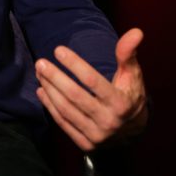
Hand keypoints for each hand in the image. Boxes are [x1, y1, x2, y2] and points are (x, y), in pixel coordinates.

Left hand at [35, 28, 147, 150]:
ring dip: (49, 90)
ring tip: (40, 72)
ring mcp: (96, 135)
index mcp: (121, 103)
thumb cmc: (129, 94)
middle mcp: (109, 122)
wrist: (132, 130)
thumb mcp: (132, 74)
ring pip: (66, 110)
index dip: (75, 64)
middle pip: (75, 96)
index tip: (58, 50)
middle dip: (55, 77)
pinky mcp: (86, 144)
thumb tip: (135, 31)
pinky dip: (50, 106)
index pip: (93, 81)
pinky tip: (42, 90)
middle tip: (41, 62)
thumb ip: (128, 53)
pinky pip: (63, 123)